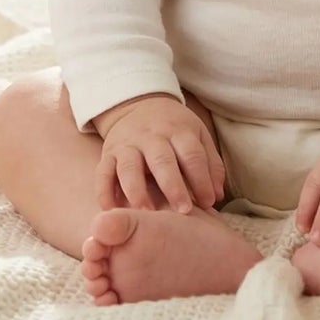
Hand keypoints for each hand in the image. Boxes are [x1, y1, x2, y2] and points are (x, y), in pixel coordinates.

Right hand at [93, 94, 225, 215]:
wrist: (138, 106)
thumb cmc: (174, 129)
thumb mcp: (197, 135)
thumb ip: (210, 163)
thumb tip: (217, 195)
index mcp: (178, 131)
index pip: (192, 154)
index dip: (201, 178)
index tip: (209, 202)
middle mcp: (151, 137)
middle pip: (162, 160)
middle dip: (173, 186)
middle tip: (183, 211)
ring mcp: (127, 145)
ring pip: (129, 167)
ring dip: (137, 191)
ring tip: (146, 213)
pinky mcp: (108, 154)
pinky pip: (102, 173)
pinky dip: (104, 193)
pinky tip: (112, 211)